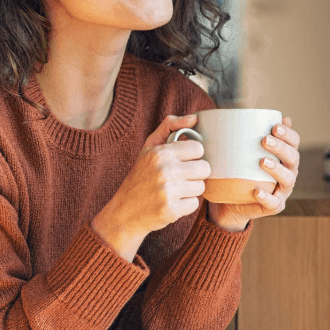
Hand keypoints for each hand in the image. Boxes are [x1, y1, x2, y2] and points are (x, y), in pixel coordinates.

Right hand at [91, 114, 210, 260]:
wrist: (124, 212)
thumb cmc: (140, 176)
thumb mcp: (149, 148)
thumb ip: (169, 127)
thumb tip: (194, 118)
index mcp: (160, 153)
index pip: (198, 149)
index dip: (192, 156)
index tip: (181, 161)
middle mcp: (165, 170)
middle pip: (204, 168)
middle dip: (194, 174)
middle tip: (179, 177)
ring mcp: (168, 191)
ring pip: (201, 187)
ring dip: (190, 190)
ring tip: (173, 191)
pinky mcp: (172, 210)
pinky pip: (194, 204)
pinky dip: (185, 205)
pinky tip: (171, 203)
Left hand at [207, 116, 300, 232]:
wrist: (230, 201)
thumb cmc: (237, 171)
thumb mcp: (237, 152)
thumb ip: (239, 135)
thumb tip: (230, 113)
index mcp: (283, 156)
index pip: (293, 142)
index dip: (288, 133)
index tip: (274, 126)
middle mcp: (288, 172)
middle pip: (293, 158)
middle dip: (281, 147)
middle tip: (264, 140)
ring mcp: (282, 190)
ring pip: (287, 179)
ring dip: (277, 169)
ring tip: (262, 161)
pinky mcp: (274, 206)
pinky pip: (274, 203)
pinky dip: (266, 197)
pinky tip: (257, 191)